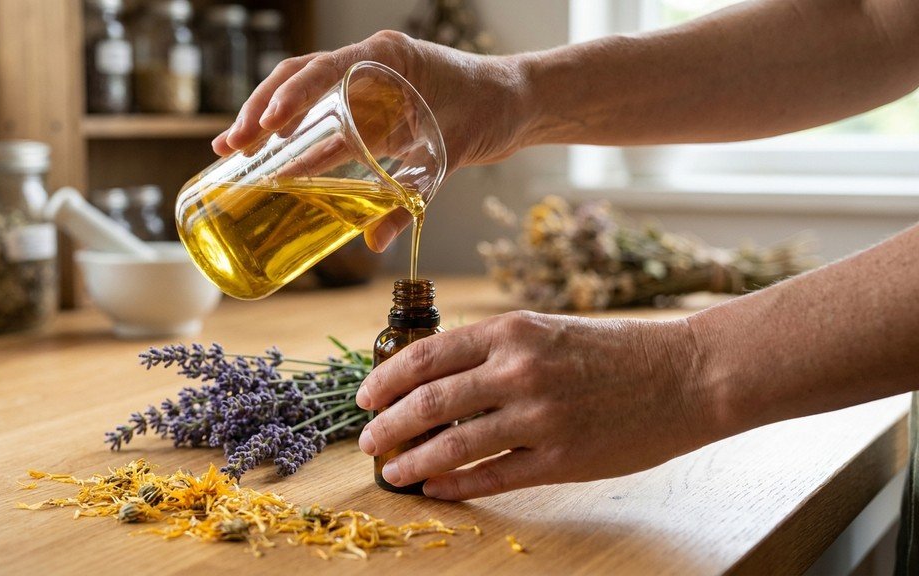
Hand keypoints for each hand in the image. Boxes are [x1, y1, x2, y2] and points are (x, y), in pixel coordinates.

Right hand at [211, 30, 529, 251]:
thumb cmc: (490, 111)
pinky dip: (297, 134)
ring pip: (304, 93)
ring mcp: (366, 81)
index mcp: (388, 58)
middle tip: (231, 147)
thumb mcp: (451, 154)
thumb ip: (412, 195)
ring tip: (234, 151)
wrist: (516, 102)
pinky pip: (323, 113)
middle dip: (261, 110)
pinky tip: (273, 156)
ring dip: (268, 119)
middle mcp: (370, 63)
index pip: (325, 70)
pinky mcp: (369, 104)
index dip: (290, 98)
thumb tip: (374, 242)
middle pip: (300, 77)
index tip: (264, 129)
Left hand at [355, 311, 712, 499]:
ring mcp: (540, 417)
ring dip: (413, 463)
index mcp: (511, 332)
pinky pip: (492, 477)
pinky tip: (435, 489)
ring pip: (452, 446)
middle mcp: (519, 370)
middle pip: (428, 403)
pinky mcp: (562, 459)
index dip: (385, 380)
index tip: (364, 399)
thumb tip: (433, 379)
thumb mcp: (546, 330)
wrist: (686, 374)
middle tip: (368, 443)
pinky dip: (455, 485)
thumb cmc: (614, 351)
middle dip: (387, 426)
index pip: (425, 356)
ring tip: (393, 473)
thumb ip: (492, 351)